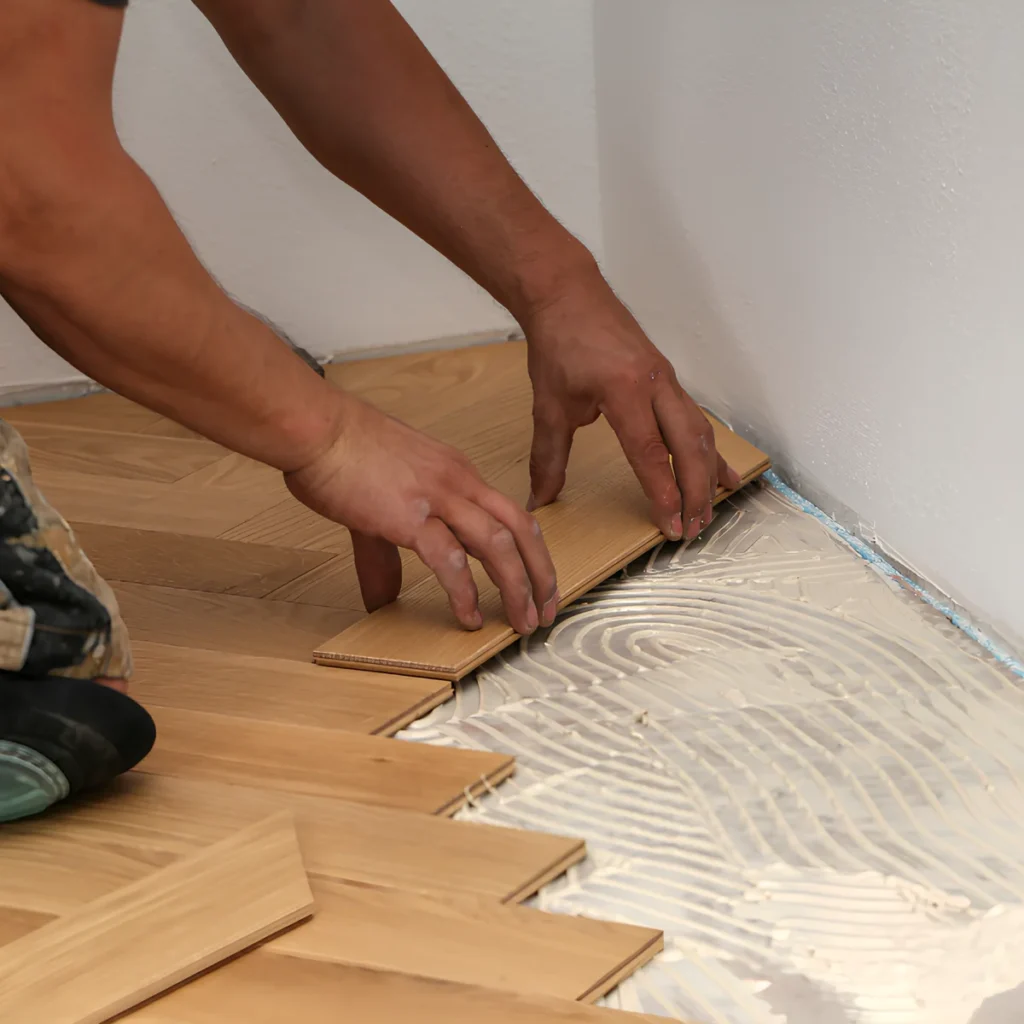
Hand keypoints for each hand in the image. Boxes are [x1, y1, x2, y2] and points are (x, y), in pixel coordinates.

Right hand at [284, 393, 558, 632]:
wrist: (314, 427)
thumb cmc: (342, 451)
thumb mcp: (381, 501)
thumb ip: (387, 554)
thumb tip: (383, 598)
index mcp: (457, 474)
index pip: (511, 514)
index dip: (531, 552)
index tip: (538, 583)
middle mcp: (458, 482)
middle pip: (521, 529)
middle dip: (541, 574)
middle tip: (547, 611)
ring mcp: (437, 498)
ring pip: (498, 545)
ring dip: (517, 588)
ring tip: (522, 622)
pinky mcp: (409, 517)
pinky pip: (449, 560)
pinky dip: (464, 592)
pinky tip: (468, 616)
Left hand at [523, 272, 740, 540]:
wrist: (569, 293)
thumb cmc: (559, 344)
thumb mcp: (549, 404)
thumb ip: (548, 456)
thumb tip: (539, 500)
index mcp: (624, 389)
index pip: (650, 452)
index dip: (662, 492)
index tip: (669, 525)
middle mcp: (655, 384)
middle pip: (687, 446)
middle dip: (694, 492)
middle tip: (693, 530)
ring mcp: (667, 380)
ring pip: (699, 434)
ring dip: (706, 476)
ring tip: (706, 513)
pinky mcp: (669, 380)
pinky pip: (697, 420)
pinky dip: (709, 452)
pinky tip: (723, 476)